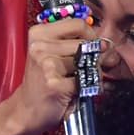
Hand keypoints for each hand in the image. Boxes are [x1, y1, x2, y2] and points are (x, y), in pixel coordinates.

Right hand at [11, 17, 104, 133]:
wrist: (26, 110)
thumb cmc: (42, 82)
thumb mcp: (53, 56)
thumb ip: (76, 44)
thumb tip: (106, 44)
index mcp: (38, 34)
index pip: (78, 24)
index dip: (91, 36)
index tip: (91, 47)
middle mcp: (39, 47)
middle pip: (84, 43)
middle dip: (93, 58)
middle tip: (85, 70)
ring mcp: (45, 65)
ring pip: (86, 62)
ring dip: (91, 74)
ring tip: (80, 81)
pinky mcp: (53, 83)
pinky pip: (84, 80)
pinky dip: (87, 88)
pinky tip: (77, 92)